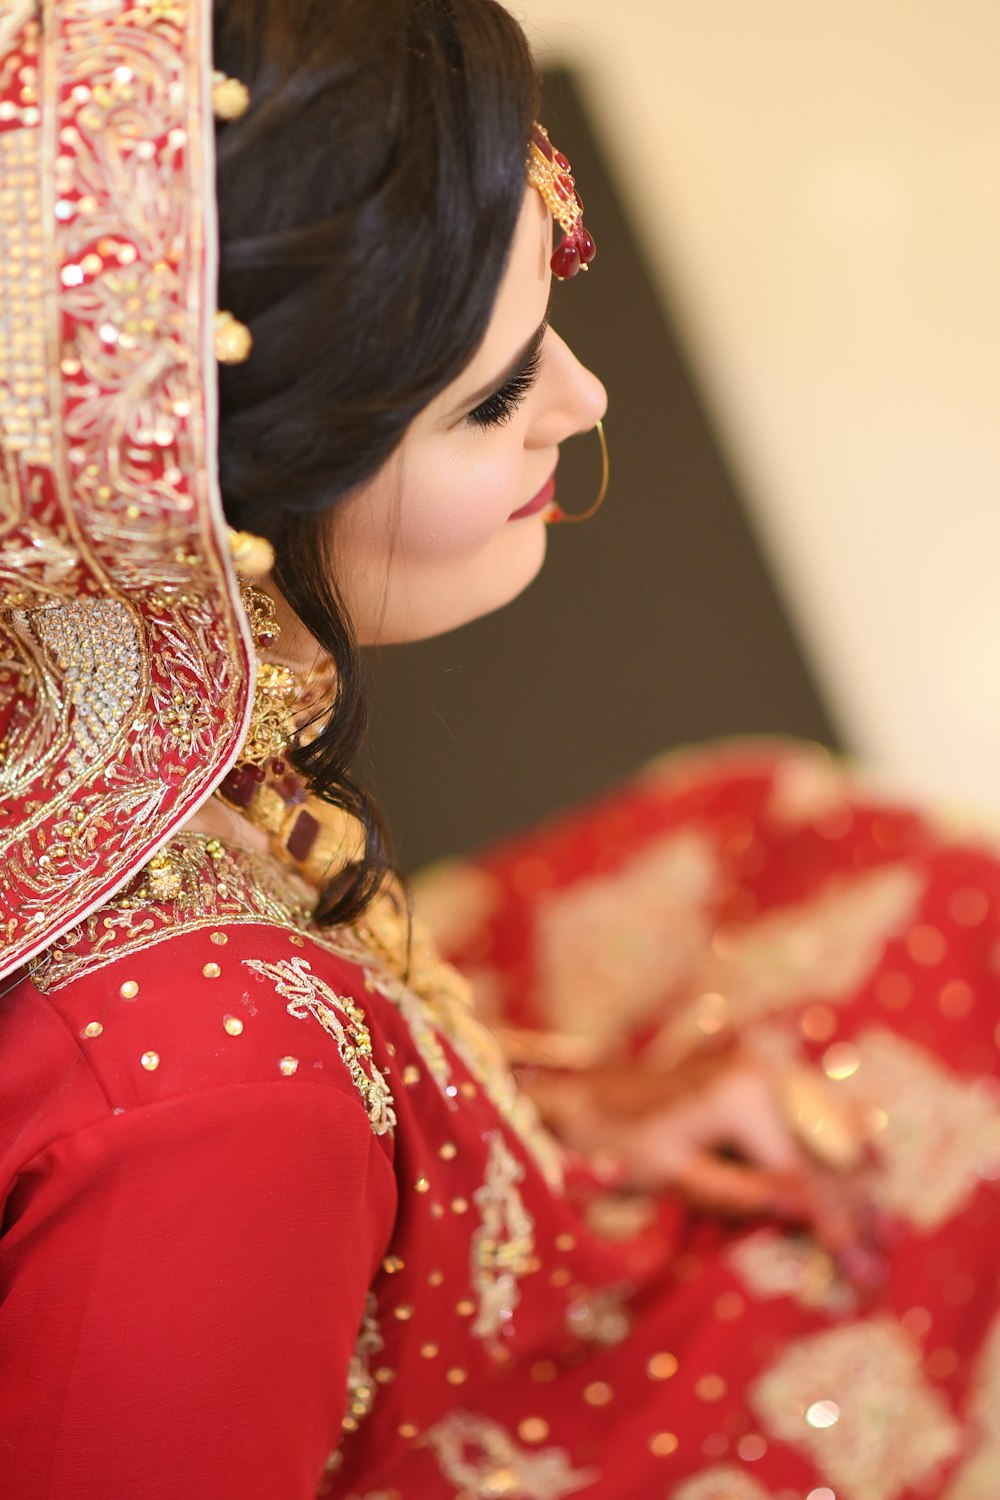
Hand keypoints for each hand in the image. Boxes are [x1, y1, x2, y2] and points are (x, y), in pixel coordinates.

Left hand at [522, 1051, 884, 1279]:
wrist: (589, 1093)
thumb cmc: (617, 1139)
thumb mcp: (677, 1177)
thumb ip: (747, 1195)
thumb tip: (813, 1213)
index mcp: (740, 1096)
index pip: (805, 1174)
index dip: (837, 1226)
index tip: (863, 1272)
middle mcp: (763, 1068)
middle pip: (829, 1149)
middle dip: (858, 1206)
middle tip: (883, 1259)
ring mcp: (765, 1060)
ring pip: (831, 1125)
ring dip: (856, 1177)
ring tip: (883, 1227)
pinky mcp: (762, 1063)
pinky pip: (815, 1105)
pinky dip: (838, 1143)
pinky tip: (868, 1169)